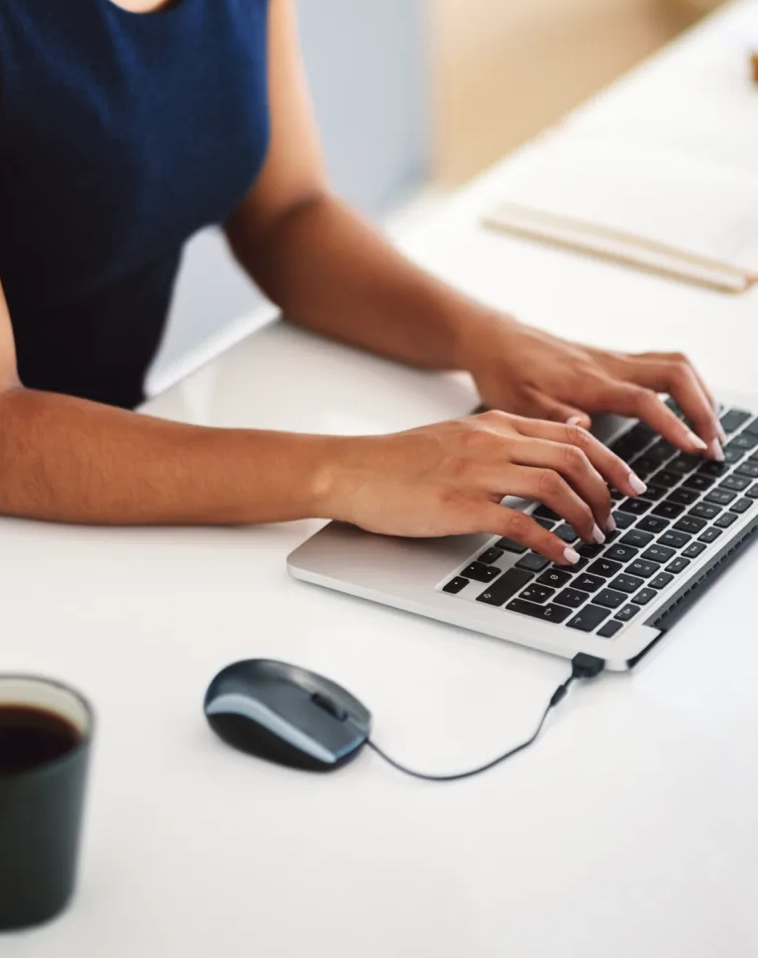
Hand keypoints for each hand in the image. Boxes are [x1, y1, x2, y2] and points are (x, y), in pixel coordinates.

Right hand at [329, 409, 647, 563]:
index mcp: (494, 424)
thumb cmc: (400, 460)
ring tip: (594, 538)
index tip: (629, 484)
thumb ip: (509, 436)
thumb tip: (564, 438)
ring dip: (584, 516)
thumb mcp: (462, 434)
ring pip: (554, 486)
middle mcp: (491, 442)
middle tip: (616, 517)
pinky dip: (551, 542)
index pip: (570, 436)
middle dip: (605, 490)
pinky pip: (521, 523)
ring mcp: (476, 473)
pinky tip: (562, 556)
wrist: (351, 469)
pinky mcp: (460, 506)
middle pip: (572, 458)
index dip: (609, 461)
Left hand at [463, 312, 723, 458]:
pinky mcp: (613, 360)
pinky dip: (686, 386)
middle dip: (703, 409)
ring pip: (675, 365)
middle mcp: (608, 365)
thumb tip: (586, 427)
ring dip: (700, 395)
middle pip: (675, 374)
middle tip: (713, 447)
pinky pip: (662, 364)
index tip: (696, 450)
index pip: (644, 400)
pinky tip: (689, 409)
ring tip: (710, 432)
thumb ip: (552, 415)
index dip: (674, 425)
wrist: (493, 339)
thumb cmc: (503, 372)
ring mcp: (614, 359)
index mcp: (587, 381)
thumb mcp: (515, 402)